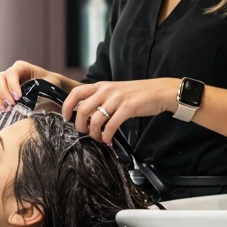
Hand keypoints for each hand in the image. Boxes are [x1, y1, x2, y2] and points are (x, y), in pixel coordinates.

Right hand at [0, 60, 50, 109]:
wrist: (49, 88)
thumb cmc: (50, 85)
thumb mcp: (50, 86)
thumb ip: (41, 93)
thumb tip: (31, 105)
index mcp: (22, 67)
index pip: (12, 73)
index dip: (12, 85)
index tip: (18, 97)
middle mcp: (10, 72)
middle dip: (2, 93)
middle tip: (11, 105)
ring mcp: (4, 81)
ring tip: (5, 109)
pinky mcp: (0, 91)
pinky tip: (1, 109)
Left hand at [62, 78, 178, 145]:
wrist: (160, 91)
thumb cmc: (137, 94)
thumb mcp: (115, 91)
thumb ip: (101, 99)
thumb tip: (86, 114)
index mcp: (101, 86)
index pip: (76, 93)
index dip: (66, 106)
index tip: (66, 118)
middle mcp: (106, 90)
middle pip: (82, 110)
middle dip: (80, 126)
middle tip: (85, 133)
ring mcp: (117, 98)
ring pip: (95, 119)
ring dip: (94, 134)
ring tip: (99, 138)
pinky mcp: (128, 108)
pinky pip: (111, 126)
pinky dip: (107, 136)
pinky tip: (109, 140)